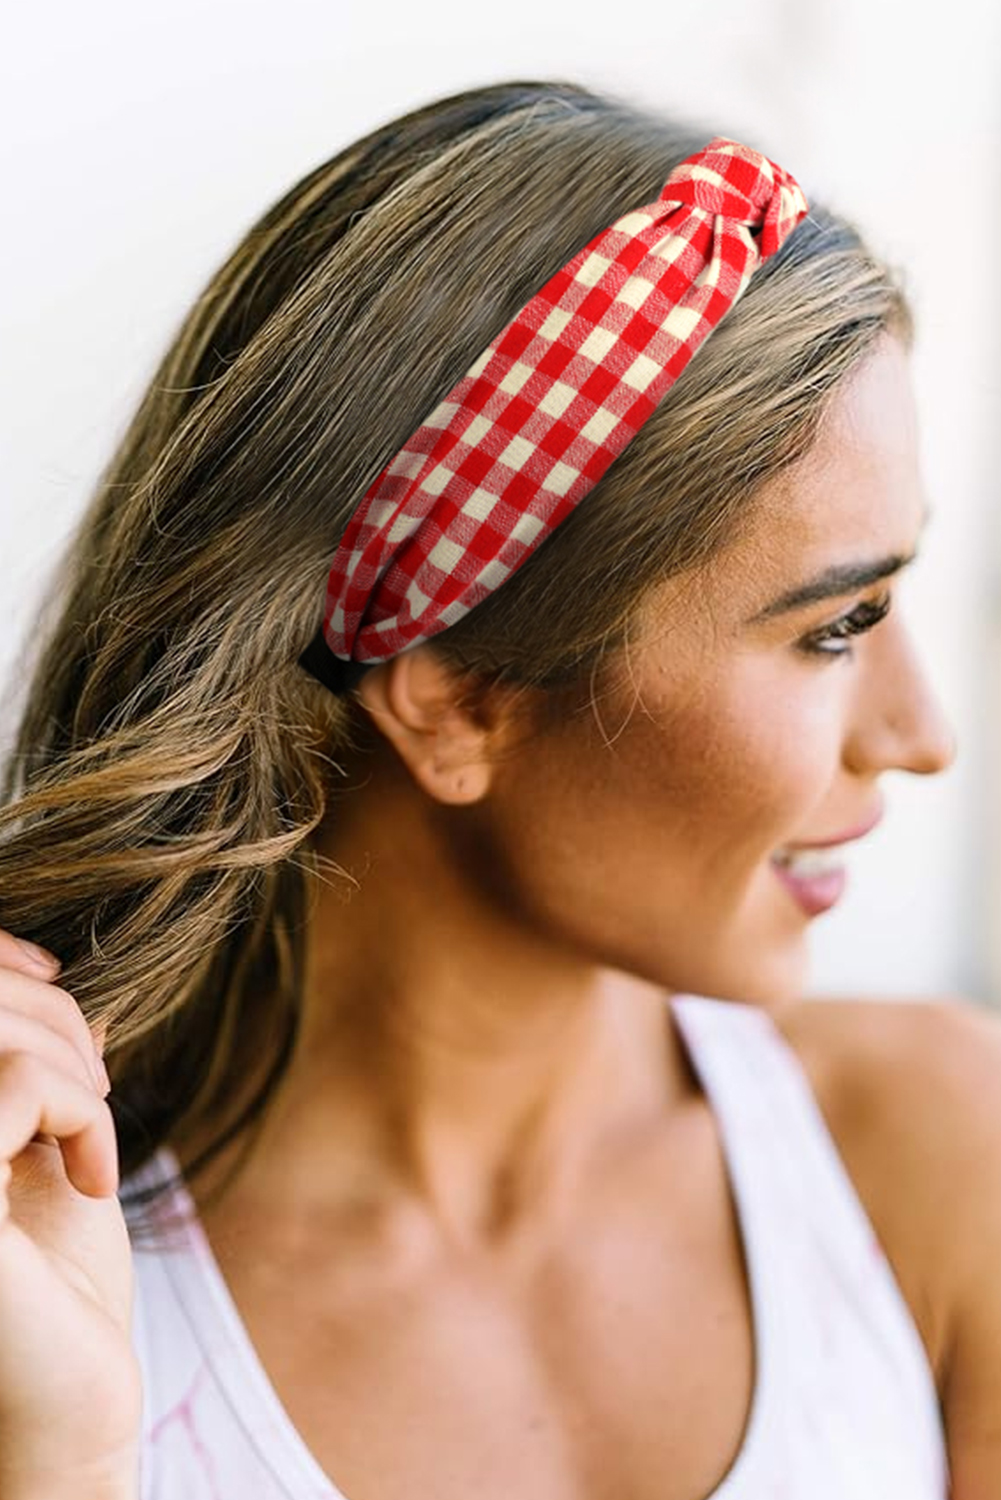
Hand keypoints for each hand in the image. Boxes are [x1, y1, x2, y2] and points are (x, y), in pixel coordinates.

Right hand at [0, 930, 139, 1496]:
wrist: (70, 1409)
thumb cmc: (54, 1291)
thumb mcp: (43, 1154)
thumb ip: (35, 1069)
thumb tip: (49, 981)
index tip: (52, 977)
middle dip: (45, 1010)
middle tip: (96, 1085)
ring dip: (67, 1058)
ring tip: (94, 1125)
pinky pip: (17, 1084)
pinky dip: (81, 1110)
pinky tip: (96, 1178)